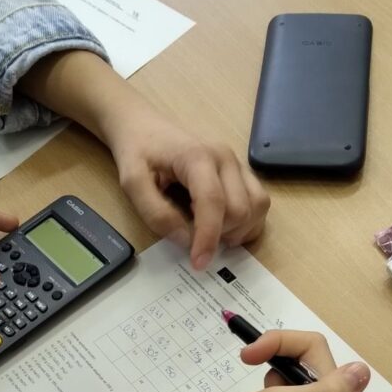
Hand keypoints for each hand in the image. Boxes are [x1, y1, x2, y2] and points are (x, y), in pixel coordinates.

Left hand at [106, 105, 269, 270]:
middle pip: (241, 209)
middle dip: (220, 234)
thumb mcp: (132, 183)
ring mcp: (237, 163)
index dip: (208, 238)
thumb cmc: (138, 152)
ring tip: (210, 231)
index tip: (198, 263)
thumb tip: (185, 240)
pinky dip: (247, 222)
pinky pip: (259, 203)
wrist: (144, 128)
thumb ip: (155, 213)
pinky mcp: (241, 172)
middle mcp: (225, 157)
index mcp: (197, 157)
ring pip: (258, 206)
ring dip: (238, 229)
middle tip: (194, 237)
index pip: (214, 202)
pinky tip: (223, 225)